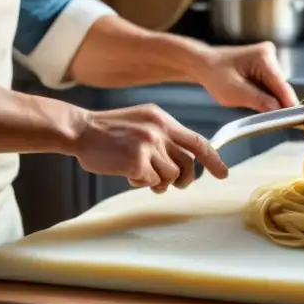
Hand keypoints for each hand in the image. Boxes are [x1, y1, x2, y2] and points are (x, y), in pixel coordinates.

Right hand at [74, 104, 227, 192]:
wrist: (80, 130)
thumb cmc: (109, 131)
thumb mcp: (143, 122)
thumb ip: (164, 136)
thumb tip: (185, 160)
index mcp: (163, 119)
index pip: (198, 141)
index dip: (214, 159)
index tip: (223, 173)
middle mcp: (160, 130)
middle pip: (188, 164)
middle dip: (185, 179)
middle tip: (176, 184)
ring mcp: (149, 145)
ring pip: (170, 175)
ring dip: (158, 182)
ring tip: (143, 176)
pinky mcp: (137, 161)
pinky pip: (151, 181)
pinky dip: (142, 183)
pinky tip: (129, 175)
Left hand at [197, 41, 298, 111]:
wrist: (204, 64)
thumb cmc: (215, 75)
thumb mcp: (235, 92)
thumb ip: (260, 101)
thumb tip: (280, 110)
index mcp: (263, 58)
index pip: (282, 86)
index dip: (288, 104)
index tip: (295, 121)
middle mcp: (270, 54)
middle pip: (281, 87)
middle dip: (275, 103)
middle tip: (266, 119)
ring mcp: (269, 58)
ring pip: (277, 87)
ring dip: (268, 99)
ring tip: (251, 102)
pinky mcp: (267, 64)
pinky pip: (271, 85)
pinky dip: (264, 94)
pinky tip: (252, 96)